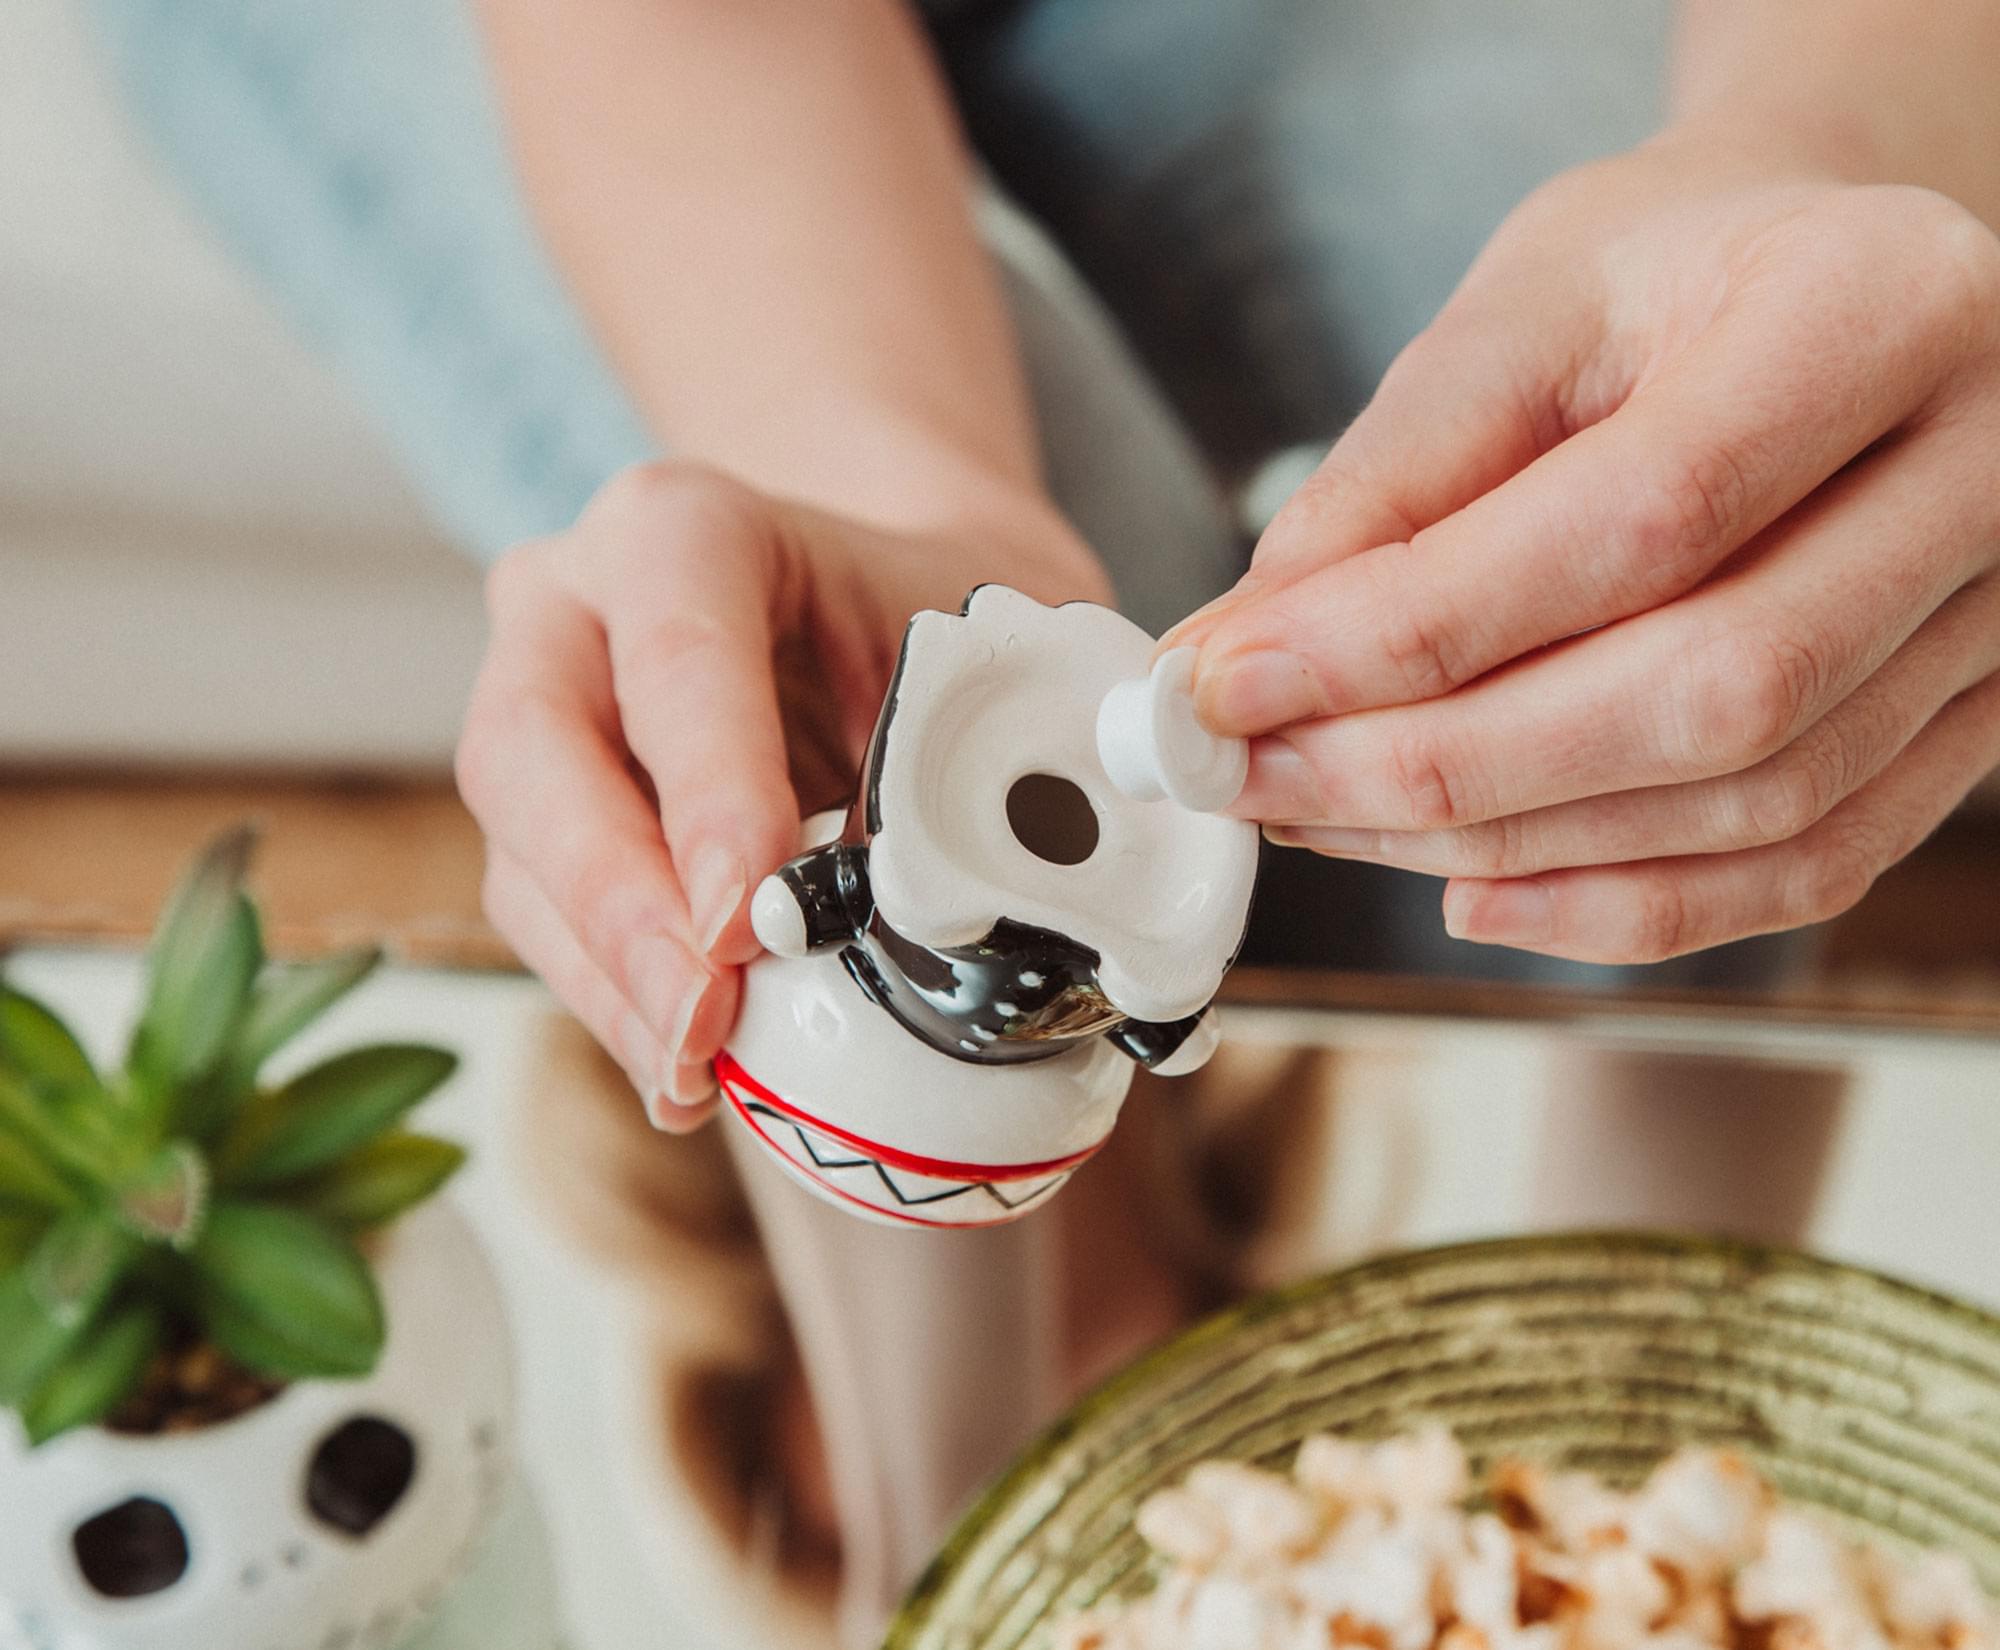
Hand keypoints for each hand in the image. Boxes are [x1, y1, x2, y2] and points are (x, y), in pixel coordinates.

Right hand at [456, 462, 1106, 1125]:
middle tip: (702, 1022)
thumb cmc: (942, 626)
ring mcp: (535, 708)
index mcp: (684, 530)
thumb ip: (946, 765)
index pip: (673, 650)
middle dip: (618, 906)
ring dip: (611, 982)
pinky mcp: (539, 816)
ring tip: (699, 1074)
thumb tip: (914, 930)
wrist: (902, 615)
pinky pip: (544, 920)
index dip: (707, 790)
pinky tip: (686, 1074)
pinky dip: (618, 1004)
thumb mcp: (976, 660)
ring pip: (521, 854)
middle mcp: (573, 606)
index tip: (748, 920)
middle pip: (532, 750)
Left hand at [1175, 130, 1999, 963]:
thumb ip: (1385, 487)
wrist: (1815, 288)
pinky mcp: (1973, 723)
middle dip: (1445, 766)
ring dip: (1508, 844)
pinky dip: (1622, 904)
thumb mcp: (1518, 315)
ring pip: (1758, 801)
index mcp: (1881, 306)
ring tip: (1324, 815)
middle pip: (1715, 689)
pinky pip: (1808, 863)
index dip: (1412, 630)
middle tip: (1254, 776)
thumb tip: (1226, 663)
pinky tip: (1468, 889)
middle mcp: (1994, 468)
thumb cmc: (1663, 280)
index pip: (1643, 516)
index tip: (1225, 683)